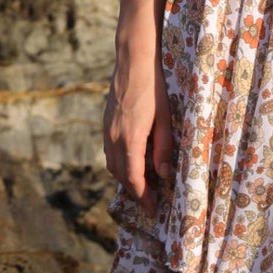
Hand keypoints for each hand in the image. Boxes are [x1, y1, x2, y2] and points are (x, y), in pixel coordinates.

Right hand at [103, 45, 174, 216]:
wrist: (133, 61)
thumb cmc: (155, 88)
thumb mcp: (166, 119)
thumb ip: (164, 149)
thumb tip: (163, 175)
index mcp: (129, 139)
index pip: (134, 179)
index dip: (143, 198)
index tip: (153, 210)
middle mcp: (113, 138)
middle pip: (121, 176)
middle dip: (135, 192)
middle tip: (152, 202)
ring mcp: (107, 131)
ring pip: (113, 165)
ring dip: (127, 179)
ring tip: (145, 186)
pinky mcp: (106, 124)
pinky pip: (110, 153)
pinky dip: (121, 164)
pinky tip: (135, 163)